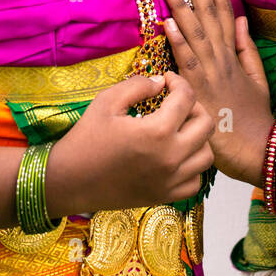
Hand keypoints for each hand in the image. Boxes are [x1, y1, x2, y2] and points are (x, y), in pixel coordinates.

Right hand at [45, 71, 213, 215]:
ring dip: (198, 137)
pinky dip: (191, 166)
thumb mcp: (107, 102)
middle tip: (176, 103)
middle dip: (194, 106)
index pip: (187, 98)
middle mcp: (170, 158)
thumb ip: (138, 85)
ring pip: (207, 154)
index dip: (179, 82)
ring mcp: (170, 180)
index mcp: (157, 132)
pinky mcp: (165, 196)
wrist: (69, 181)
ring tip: (178, 129)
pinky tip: (174, 156)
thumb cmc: (85, 139)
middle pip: (206, 124)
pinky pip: (195, 181)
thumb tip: (161, 82)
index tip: (167, 80)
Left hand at [160, 0, 272, 185]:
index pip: (223, 9)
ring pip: (195, 31)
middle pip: (209, 11)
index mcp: (233, 52)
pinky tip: (167, 23)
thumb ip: (246, 48)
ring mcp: (210, 72)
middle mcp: (222, 57)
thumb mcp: (256, 79)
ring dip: (181, 4)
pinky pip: (186, 62)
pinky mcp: (199, 91)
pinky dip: (177, 42)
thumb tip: (240, 18)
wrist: (257, 149)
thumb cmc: (252, 118)